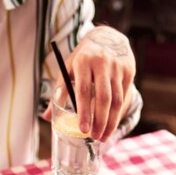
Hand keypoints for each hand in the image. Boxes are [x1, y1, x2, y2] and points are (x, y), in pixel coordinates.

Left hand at [44, 26, 135, 141]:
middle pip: (103, 98)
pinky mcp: (129, 71)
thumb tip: (46, 117)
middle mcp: (102, 63)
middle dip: (100, 121)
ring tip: (103, 136)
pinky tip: (111, 125)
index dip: (84, 112)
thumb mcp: (69, 69)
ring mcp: (118, 67)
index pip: (84, 91)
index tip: (83, 129)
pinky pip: (124, 97)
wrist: (107, 37)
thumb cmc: (83, 58)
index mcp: (84, 61)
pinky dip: (118, 114)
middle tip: (95, 137)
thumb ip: (60, 92)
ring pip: (117, 100)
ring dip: (111, 122)